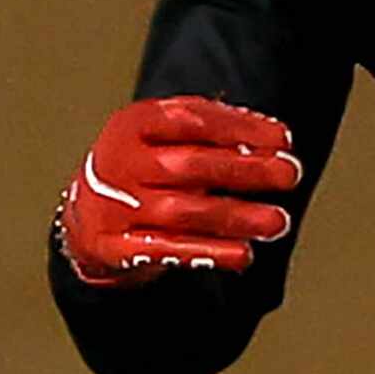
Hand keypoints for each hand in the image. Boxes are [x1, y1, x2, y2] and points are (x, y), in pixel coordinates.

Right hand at [58, 96, 301, 286]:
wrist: (84, 217)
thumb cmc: (143, 166)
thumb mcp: (165, 135)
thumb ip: (215, 129)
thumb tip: (275, 139)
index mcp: (134, 124)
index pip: (191, 119)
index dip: (240, 127)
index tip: (283, 139)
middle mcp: (120, 162)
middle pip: (189, 165)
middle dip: (245, 170)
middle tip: (290, 174)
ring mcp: (114, 206)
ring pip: (182, 211)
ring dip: (235, 216)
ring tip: (277, 221)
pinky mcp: (115, 247)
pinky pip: (167, 250)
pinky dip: (209, 253)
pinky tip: (243, 254)